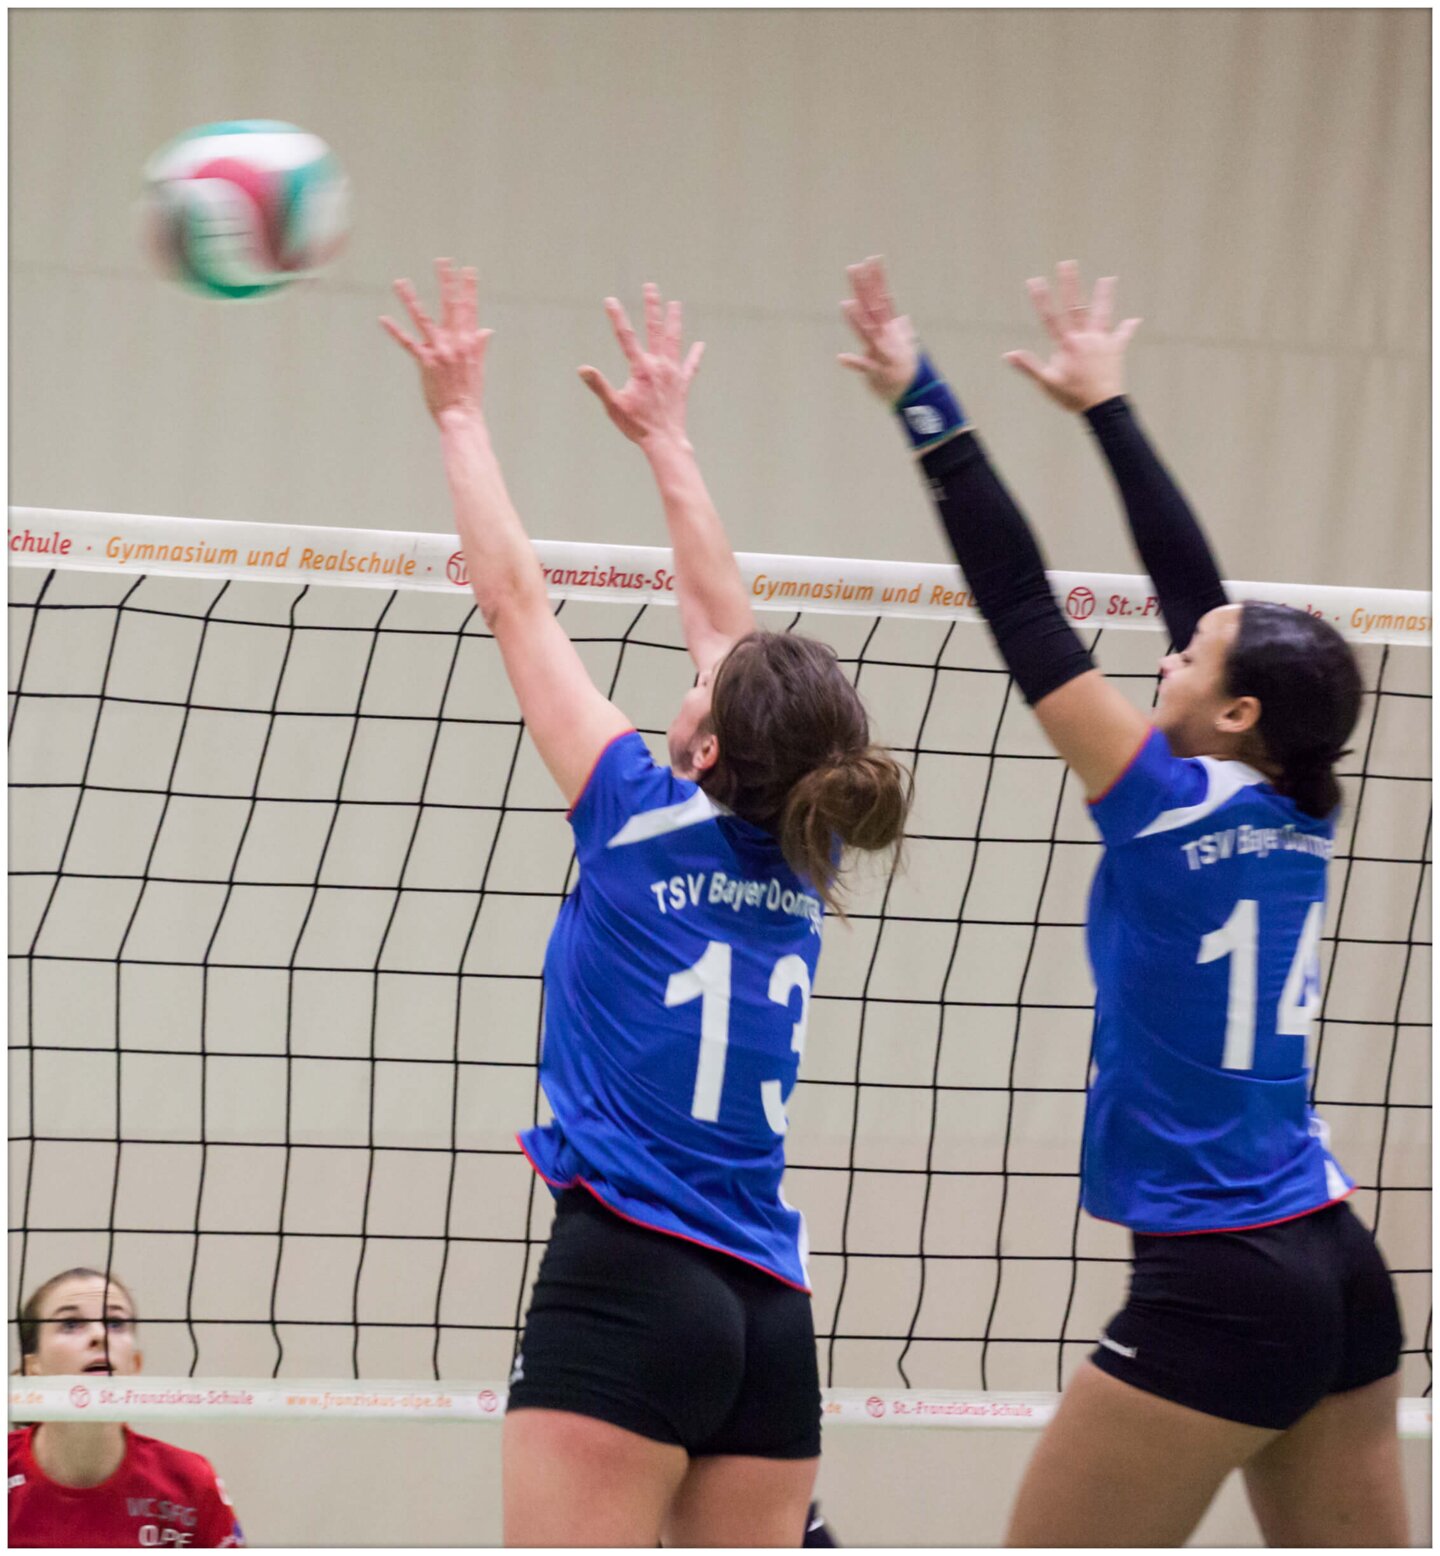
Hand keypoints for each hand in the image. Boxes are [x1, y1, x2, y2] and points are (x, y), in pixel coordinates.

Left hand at [380, 258, 491, 423]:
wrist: (462, 416)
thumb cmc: (469, 395)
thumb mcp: (478, 368)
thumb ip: (479, 346)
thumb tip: (487, 330)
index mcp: (469, 343)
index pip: (470, 310)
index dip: (469, 289)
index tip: (468, 270)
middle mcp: (455, 343)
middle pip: (450, 306)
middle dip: (446, 282)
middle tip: (442, 261)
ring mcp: (439, 351)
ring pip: (423, 319)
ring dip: (410, 299)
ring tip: (400, 281)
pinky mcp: (425, 362)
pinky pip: (407, 343)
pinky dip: (395, 330)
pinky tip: (383, 318)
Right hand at [578, 284, 703, 449]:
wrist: (665, 442)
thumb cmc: (638, 426)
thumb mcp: (613, 406)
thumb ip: (599, 385)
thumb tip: (582, 369)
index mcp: (641, 368)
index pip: (626, 337)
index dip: (617, 317)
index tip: (610, 300)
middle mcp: (659, 366)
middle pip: (655, 330)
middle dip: (652, 307)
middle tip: (651, 287)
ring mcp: (673, 374)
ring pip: (674, 341)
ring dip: (674, 321)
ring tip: (676, 304)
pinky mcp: (682, 385)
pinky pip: (690, 366)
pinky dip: (695, 355)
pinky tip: (700, 345)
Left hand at [838, 255, 918, 402]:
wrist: (916, 394)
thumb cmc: (907, 370)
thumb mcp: (906, 347)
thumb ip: (902, 330)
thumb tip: (903, 319)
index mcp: (890, 329)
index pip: (883, 298)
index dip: (877, 278)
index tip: (872, 259)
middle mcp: (886, 337)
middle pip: (873, 308)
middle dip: (864, 288)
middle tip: (854, 267)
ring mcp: (882, 353)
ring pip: (868, 333)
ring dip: (858, 319)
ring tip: (846, 303)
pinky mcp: (877, 372)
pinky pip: (864, 367)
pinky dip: (854, 362)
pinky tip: (841, 357)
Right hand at [1005, 261, 1140, 412]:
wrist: (1101, 406)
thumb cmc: (1073, 396)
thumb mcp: (1046, 383)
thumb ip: (1028, 366)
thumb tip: (1008, 354)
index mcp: (1067, 344)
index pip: (1050, 317)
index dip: (1041, 299)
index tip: (1035, 280)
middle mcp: (1084, 338)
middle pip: (1075, 306)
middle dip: (1070, 284)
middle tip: (1067, 264)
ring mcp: (1101, 341)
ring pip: (1102, 314)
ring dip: (1104, 295)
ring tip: (1108, 278)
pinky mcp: (1115, 349)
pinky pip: (1122, 336)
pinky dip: (1127, 328)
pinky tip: (1134, 320)